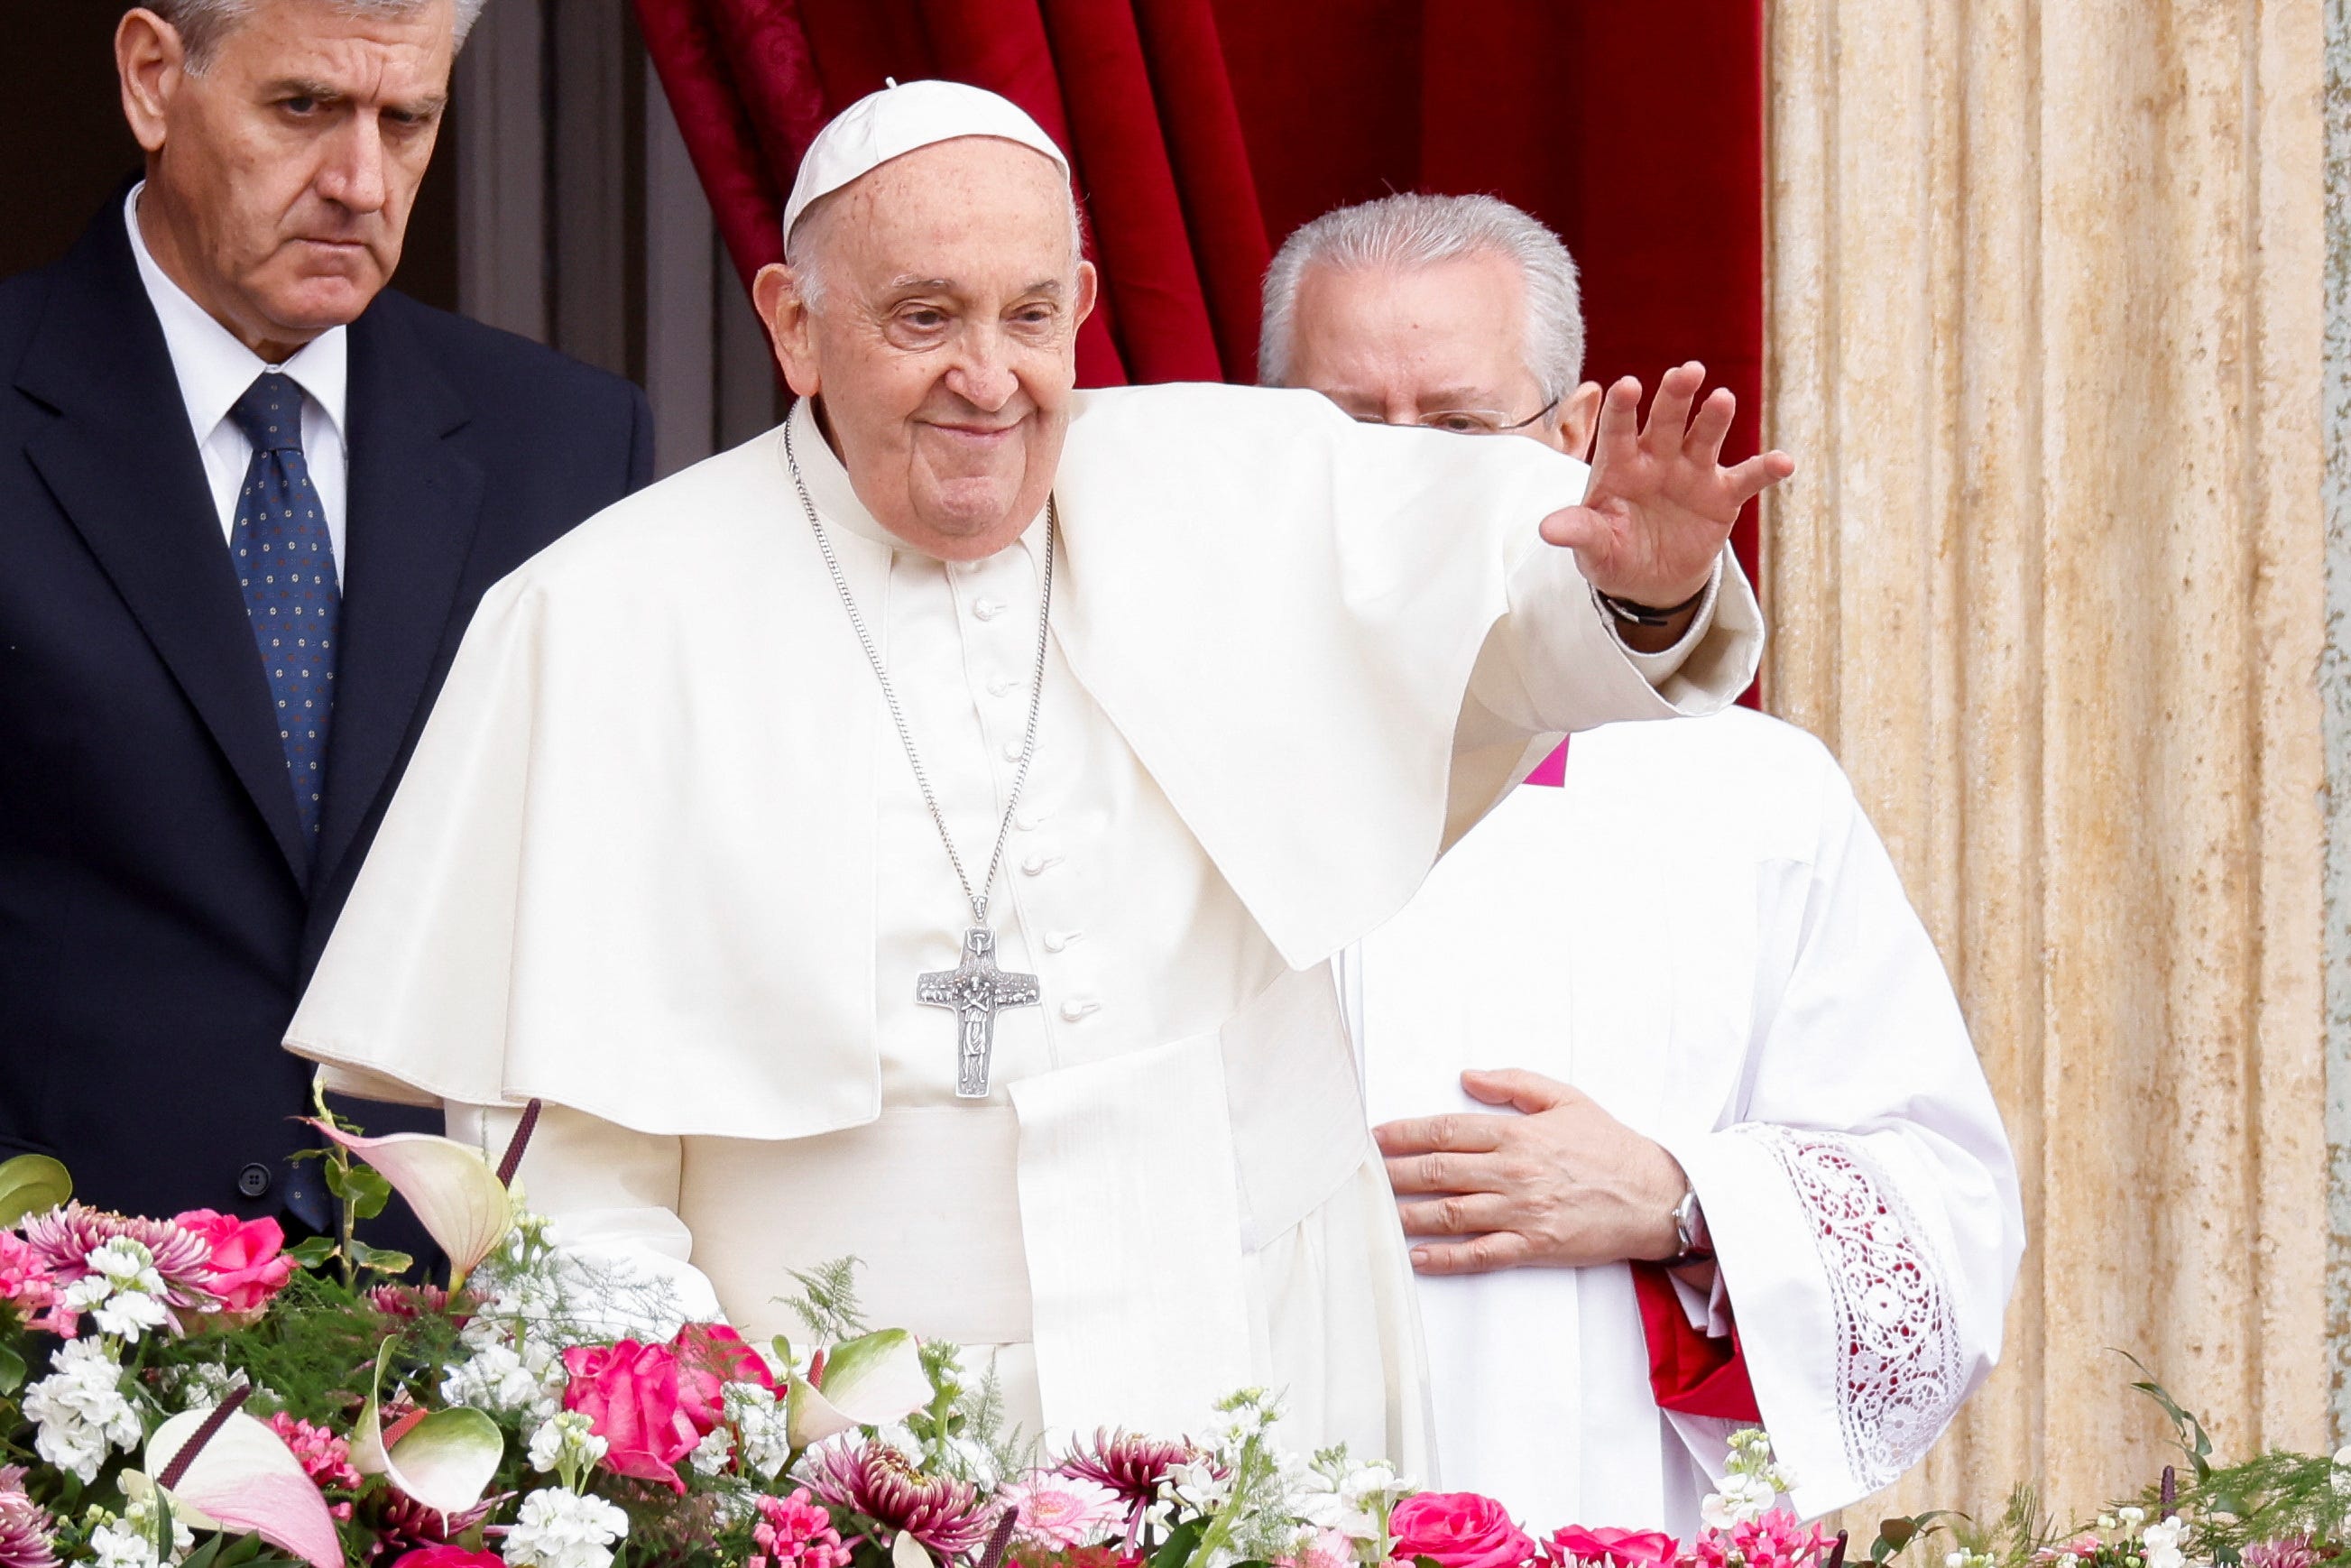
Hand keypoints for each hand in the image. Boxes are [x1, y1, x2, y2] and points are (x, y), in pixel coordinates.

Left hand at [1373, 1068, 1689, 1274]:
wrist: (1655, 1196)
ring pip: (1451, 1213)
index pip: (1447, 1131)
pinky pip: (1480, 1254)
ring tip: (1377, 1212)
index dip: (1405, 1133)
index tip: (1375, 1137)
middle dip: (1394, 1172)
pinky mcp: (1534, 1246)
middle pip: (1439, 1171)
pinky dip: (1445, 1257)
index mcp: (1518, 1135)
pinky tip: (1417, 1256)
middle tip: (1361, 1174)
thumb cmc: (1610, 1146)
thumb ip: (1514, 1085)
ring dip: (1408, 1213)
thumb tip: (1467, 1077)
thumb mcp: (1566, 1099)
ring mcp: (1522, 1212)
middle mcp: (1514, 1173)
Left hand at [1539, 362, 1794, 609]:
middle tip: (1686, 372)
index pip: (1618, 429)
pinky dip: (1764, 469)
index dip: (1622, 408)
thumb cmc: (1614, 552)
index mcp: (1619, 464)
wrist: (1650, 579)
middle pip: (1666, 420)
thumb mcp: (1593, 547)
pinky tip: (1784, 462)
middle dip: (1675, 395)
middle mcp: (1657, 458)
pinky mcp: (1722, 494)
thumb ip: (1578, 531)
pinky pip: (1746, 478)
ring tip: (1723, 400)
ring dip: (1715, 418)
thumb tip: (1546, 529)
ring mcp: (1692, 471)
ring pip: (1705, 436)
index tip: (1627, 386)